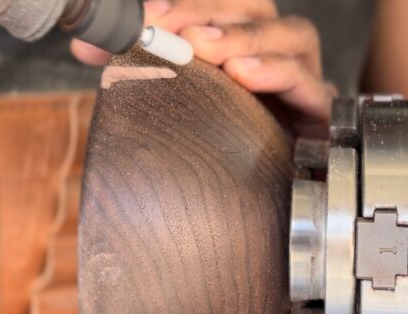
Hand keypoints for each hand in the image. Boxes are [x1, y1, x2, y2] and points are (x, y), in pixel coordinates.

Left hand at [71, 0, 334, 137]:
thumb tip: (87, 45)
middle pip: (260, 11)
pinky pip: (311, 84)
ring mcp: (305, 81)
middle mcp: (279, 54)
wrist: (263, 200)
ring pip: (293, 36)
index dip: (190, 2)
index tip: (147, 15)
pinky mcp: (320, 113)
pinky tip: (245, 74)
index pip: (228, 3)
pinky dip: (279, 72)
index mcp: (245, 42)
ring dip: (244, 38)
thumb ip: (137, 67)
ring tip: (203, 49)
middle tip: (167, 29)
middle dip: (210, 14)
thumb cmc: (221, 143)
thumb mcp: (174, 98)